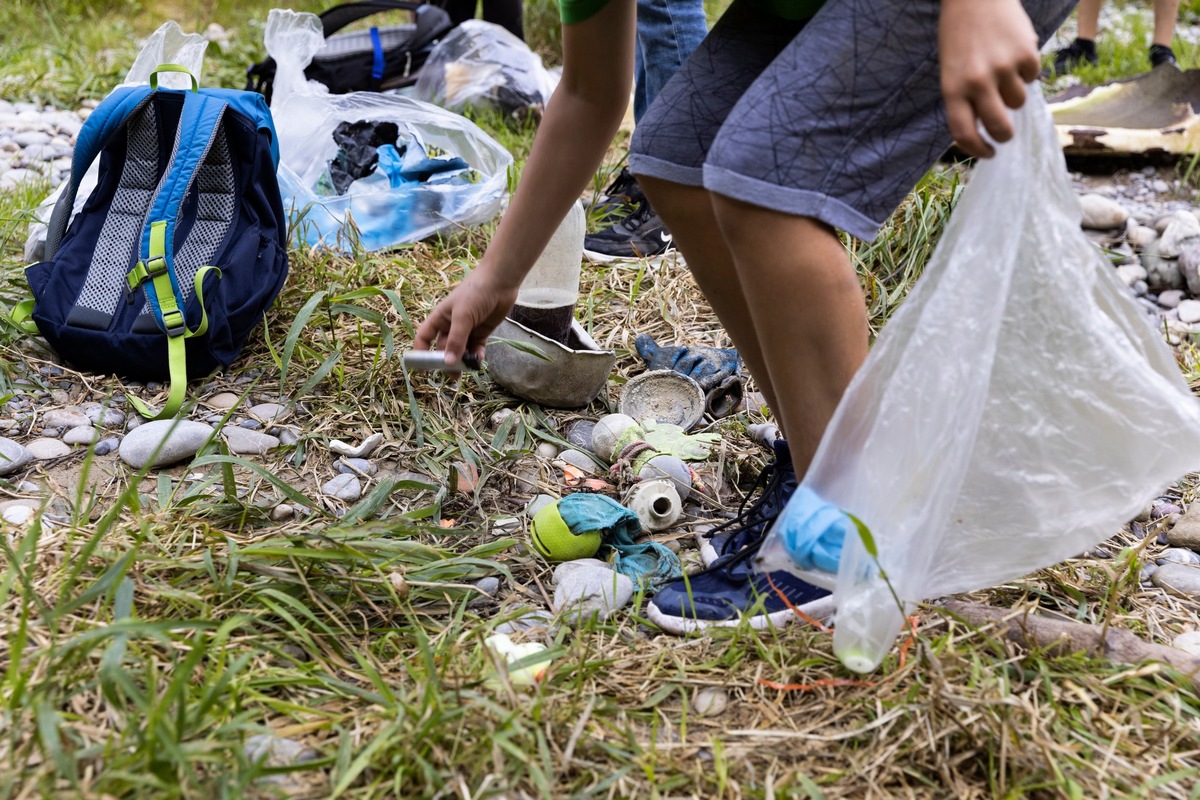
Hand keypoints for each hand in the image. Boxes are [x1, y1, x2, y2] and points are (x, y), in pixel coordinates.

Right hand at [413, 267, 519, 363]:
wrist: (500, 282)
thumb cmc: (475, 293)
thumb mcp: (462, 317)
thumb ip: (456, 340)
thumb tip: (448, 363)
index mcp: (440, 318)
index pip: (424, 337)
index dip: (421, 352)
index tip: (424, 367)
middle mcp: (451, 325)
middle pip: (443, 348)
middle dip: (446, 361)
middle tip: (452, 375)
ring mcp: (466, 329)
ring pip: (460, 351)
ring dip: (462, 361)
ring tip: (467, 369)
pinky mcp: (481, 332)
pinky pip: (475, 348)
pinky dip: (476, 356)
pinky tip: (478, 359)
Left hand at [939, 0, 1039, 157]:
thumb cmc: (960, 36)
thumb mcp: (951, 70)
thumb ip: (964, 99)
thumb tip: (985, 130)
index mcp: (953, 88)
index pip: (964, 133)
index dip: (978, 149)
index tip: (988, 153)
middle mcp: (977, 81)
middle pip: (1000, 127)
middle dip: (1005, 135)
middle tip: (1006, 133)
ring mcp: (1003, 67)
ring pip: (1019, 102)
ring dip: (1014, 93)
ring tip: (1003, 71)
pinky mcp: (1026, 53)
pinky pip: (1033, 77)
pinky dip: (1027, 71)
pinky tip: (1014, 53)